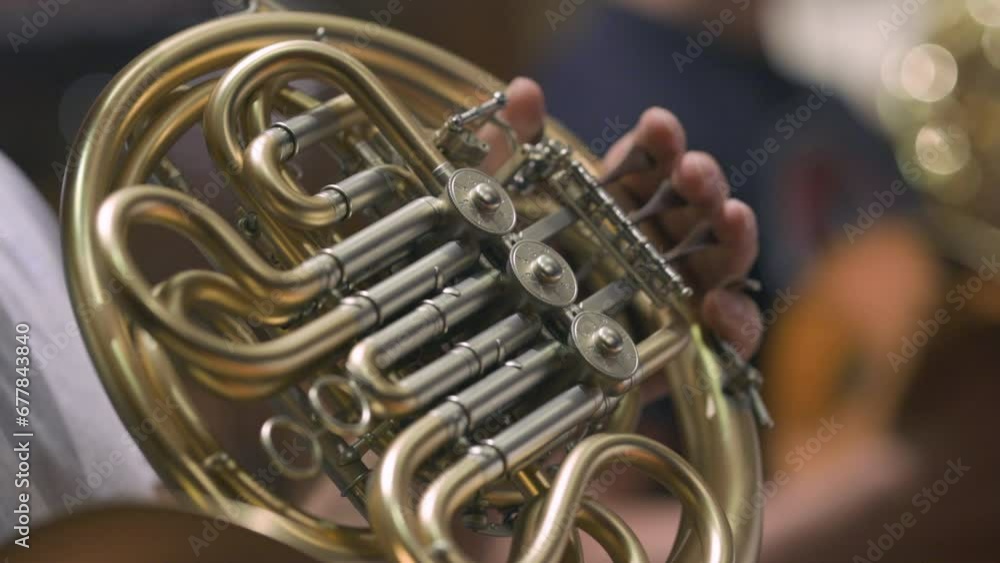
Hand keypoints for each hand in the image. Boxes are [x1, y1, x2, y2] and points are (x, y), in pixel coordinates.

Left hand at [481, 78, 761, 358]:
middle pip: (694, 205)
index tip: (657, 125)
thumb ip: (513, 152)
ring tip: (731, 216)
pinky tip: (719, 308)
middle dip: (699, 181)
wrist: (526, 369)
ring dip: (733, 234)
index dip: (657, 143)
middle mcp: (657, 242)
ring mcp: (682, 289)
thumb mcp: (508, 216)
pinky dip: (737, 319)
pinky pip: (734, 332)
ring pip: (724, 256)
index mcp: (620, 206)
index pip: (648, 164)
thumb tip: (523, 90)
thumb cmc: (527, 286)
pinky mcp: (696, 343)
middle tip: (692, 171)